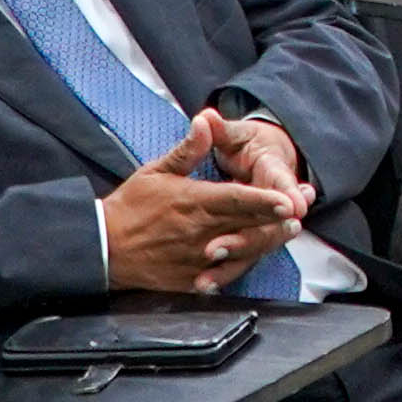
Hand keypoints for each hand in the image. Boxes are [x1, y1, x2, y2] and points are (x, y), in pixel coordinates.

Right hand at [101, 109, 309, 292]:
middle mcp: (199, 232)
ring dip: (265, 244)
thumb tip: (205, 121)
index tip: (287, 200)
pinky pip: (222, 276)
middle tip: (298, 217)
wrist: (103, 248)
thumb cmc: (131, 207)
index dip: (264, 201)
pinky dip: (240, 267)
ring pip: (240, 253)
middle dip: (275, 223)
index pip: (236, 200)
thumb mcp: (156, 171)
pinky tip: (255, 259)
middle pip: (247, 228)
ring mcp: (196, 259)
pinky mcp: (190, 279)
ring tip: (284, 235)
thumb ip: (188, 150)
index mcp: (193, 202)